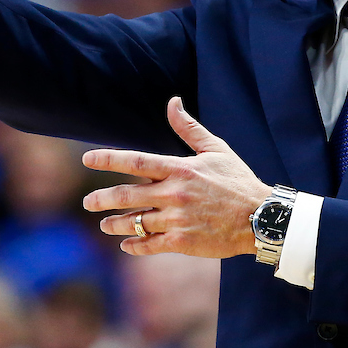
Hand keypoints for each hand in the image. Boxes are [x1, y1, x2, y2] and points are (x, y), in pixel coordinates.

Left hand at [83, 97, 272, 257]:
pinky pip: (149, 244)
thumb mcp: (215, 149)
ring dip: (114, 224)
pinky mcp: (182, 241)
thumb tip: (172, 102)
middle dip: (101, 199)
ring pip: (134, 223)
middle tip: (87, 202)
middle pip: (126, 195)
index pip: (136, 162)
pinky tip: (126, 244)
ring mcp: (176, 219)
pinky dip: (134, 245)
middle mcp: (173, 194)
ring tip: (103, 225)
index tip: (88, 158)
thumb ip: (189, 128)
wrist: (259, 217)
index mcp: (179, 169)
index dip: (108, 159)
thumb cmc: (237, 181)